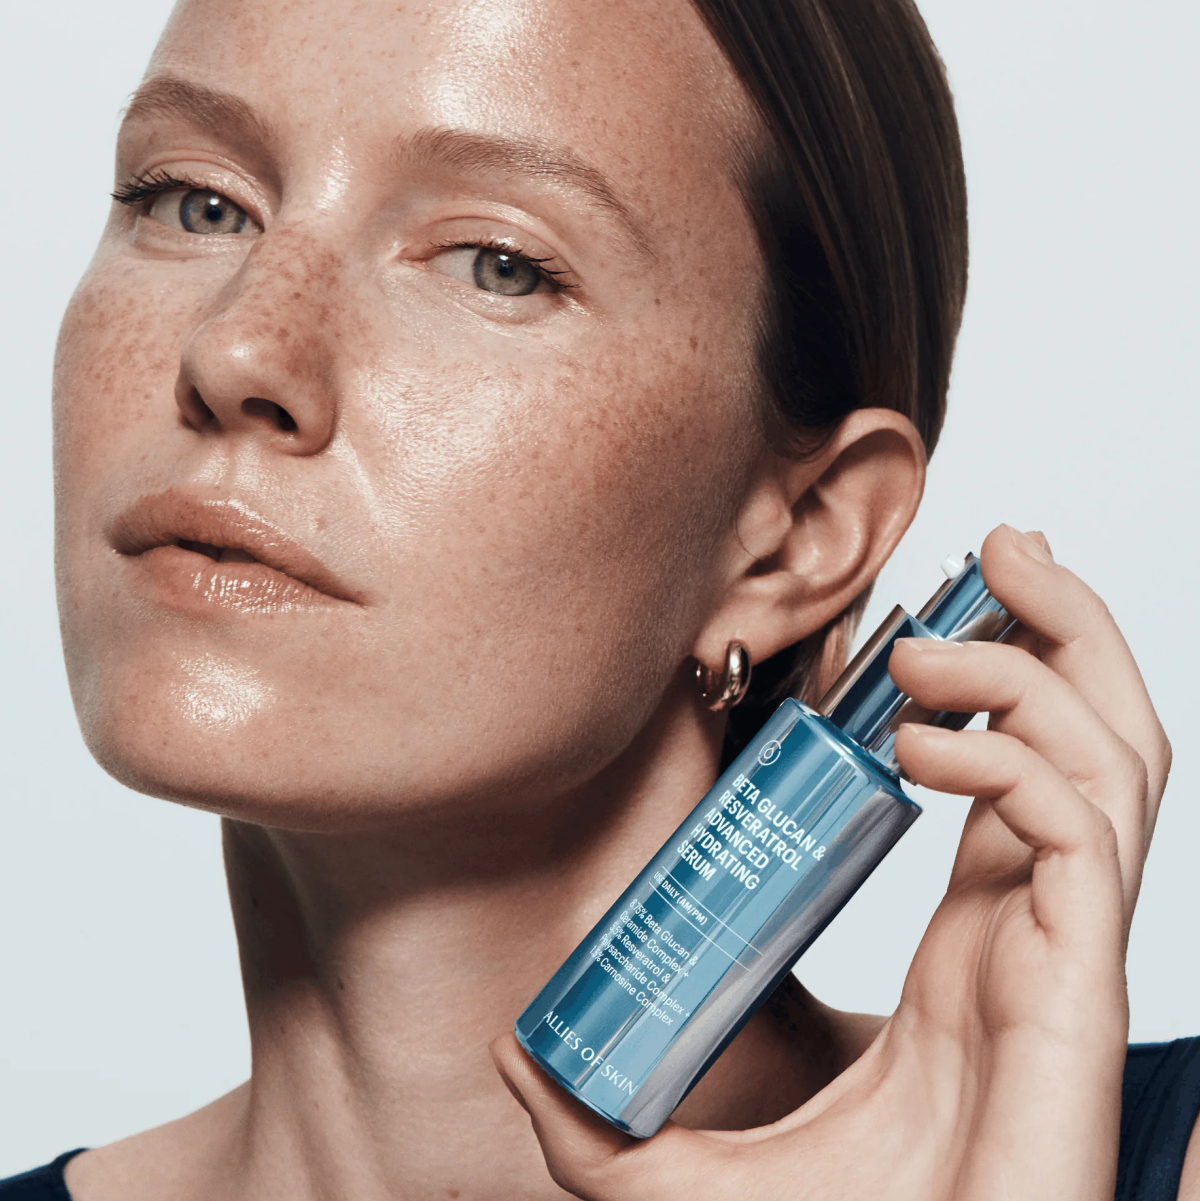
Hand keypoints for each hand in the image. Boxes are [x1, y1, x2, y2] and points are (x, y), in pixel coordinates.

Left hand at [492, 525, 1170, 1200]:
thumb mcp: (699, 1170)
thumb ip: (600, 1123)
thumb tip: (511, 1055)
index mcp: (983, 941)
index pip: (1025, 781)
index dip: (998, 692)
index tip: (927, 629)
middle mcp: (1037, 930)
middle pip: (1097, 739)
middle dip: (1062, 628)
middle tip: (1002, 550)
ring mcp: (1065, 951)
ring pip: (1117, 761)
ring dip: (1037, 668)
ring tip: (931, 647)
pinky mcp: (1076, 982)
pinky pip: (1081, 827)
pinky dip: (1014, 761)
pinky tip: (925, 750)